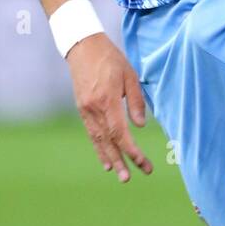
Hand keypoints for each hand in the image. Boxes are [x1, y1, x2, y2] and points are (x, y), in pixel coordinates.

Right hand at [66, 33, 153, 181]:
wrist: (83, 47)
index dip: (131, 151)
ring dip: (109, 159)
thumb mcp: (130, 75)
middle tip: (129, 178)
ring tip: (118, 174)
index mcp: (107, 100)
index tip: (142, 162)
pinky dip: (99, 148)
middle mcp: (93, 109)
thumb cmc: (111, 59)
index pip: (120, 133)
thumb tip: (140, 126)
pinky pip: (91, 133)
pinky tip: (105, 160)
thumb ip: (135, 101)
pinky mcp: (81, 109)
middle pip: (108, 141)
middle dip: (120, 161)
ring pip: (97, 140)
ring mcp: (85, 110)